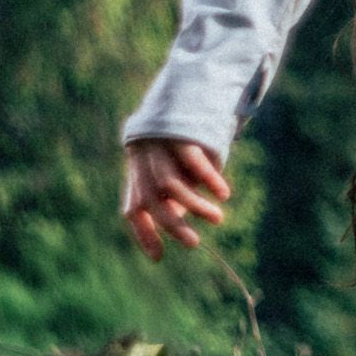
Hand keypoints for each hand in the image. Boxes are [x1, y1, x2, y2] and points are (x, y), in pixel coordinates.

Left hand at [121, 139, 229, 260]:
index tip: (159, 257)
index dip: (143, 233)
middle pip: (152, 200)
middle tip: (194, 243)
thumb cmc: (177, 143)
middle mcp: (144, 162)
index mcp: (138, 174)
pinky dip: (208, 180)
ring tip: (217, 218)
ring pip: (171, 185)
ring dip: (194, 205)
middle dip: (172, 225)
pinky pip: (191, 162)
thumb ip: (171, 196)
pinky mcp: (178, 134)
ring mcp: (159, 148)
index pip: (133, 209)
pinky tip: (222, 194)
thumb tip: (178, 224)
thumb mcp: (169, 170)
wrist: (181, 97)